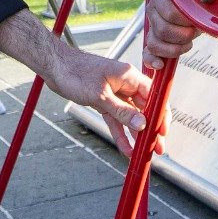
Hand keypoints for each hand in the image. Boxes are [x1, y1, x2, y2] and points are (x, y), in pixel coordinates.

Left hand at [0, 9, 152, 140]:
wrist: (54, 66)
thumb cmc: (75, 72)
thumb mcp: (99, 95)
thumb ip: (121, 111)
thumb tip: (141, 124)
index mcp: (129, 76)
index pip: (153, 97)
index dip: (161, 115)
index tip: (163, 132)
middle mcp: (125, 84)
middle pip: (144, 109)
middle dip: (151, 130)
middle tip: (157, 148)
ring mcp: (114, 93)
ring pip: (131, 117)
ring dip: (137, 135)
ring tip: (145, 152)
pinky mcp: (104, 101)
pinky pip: (116, 120)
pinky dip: (120, 134)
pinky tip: (126, 148)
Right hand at [143, 0, 201, 65]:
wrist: (198, 7)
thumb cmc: (198, 4)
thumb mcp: (197, 2)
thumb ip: (194, 6)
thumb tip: (197, 19)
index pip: (170, 14)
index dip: (185, 22)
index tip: (195, 22)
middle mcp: (152, 8)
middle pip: (163, 30)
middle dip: (182, 36)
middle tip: (194, 33)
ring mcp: (151, 24)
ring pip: (154, 43)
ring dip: (175, 48)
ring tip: (188, 44)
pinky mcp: (153, 39)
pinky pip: (147, 52)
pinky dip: (152, 60)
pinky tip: (160, 64)